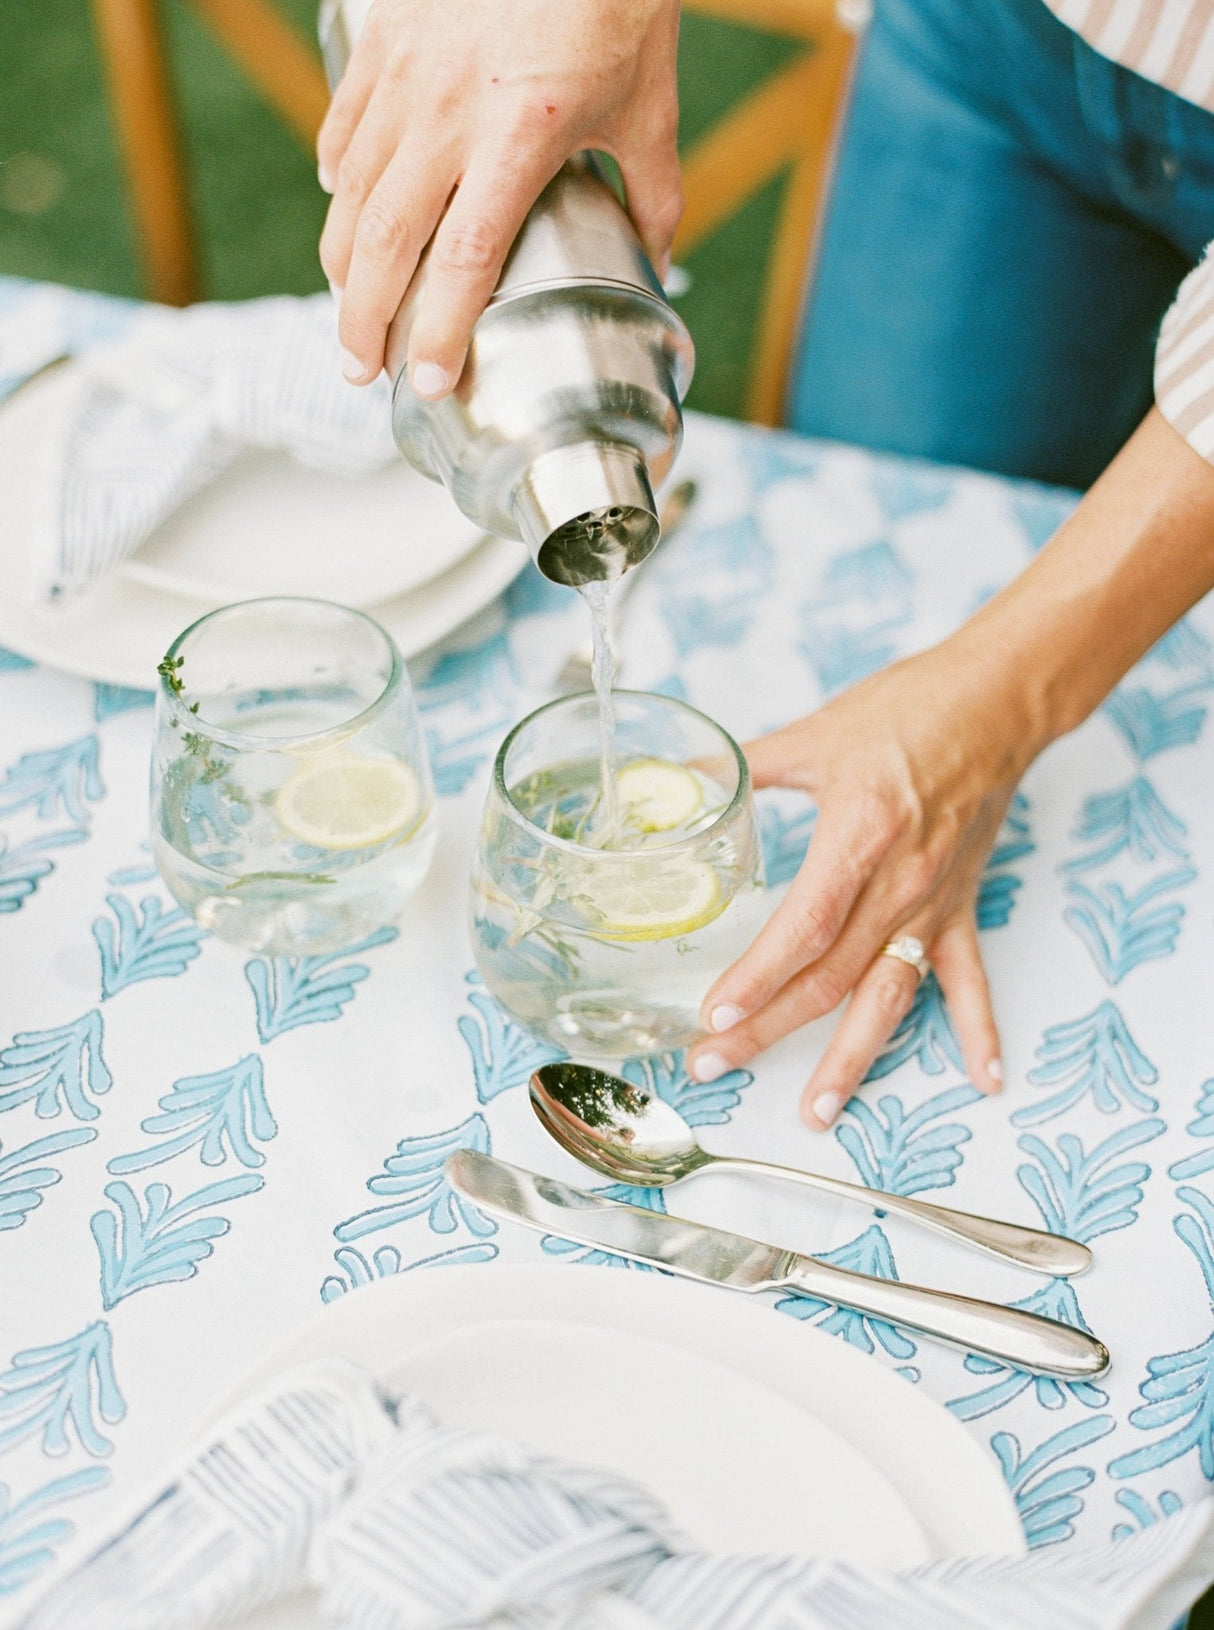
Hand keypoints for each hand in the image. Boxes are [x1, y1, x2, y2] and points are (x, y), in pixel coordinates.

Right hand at [318, 0, 682, 392]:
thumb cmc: (616, 1)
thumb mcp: (650, 108)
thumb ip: (653, 196)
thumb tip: (657, 264)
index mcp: (519, 137)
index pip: (462, 261)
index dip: (438, 331)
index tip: (430, 380)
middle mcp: (449, 111)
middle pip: (385, 242)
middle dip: (364, 320)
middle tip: (359, 371)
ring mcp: (406, 72)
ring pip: (351, 190)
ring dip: (343, 264)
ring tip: (348, 313)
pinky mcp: (383, 36)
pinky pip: (344, 125)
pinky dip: (338, 179)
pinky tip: (343, 212)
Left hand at [685, 639, 1036, 1126]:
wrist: (995, 702)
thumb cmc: (908, 710)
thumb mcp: (816, 735)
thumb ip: (748, 764)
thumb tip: (687, 777)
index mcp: (858, 837)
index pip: (802, 928)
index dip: (758, 978)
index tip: (714, 1014)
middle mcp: (899, 883)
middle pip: (829, 977)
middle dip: (769, 1029)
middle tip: (716, 1062)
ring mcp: (935, 903)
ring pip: (887, 996)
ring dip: (852, 1058)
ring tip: (816, 1109)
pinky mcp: (961, 905)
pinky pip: (969, 979)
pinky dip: (978, 1029)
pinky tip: (985, 1079)